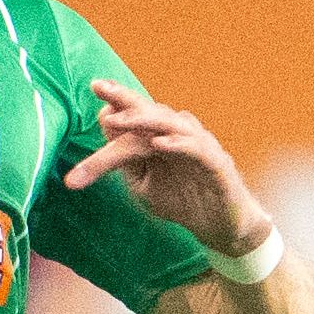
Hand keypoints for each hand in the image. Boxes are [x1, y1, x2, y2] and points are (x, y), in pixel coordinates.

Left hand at [63, 81, 269, 258]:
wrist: (219, 228)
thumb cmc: (182, 200)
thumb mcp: (141, 182)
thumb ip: (124, 156)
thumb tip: (105, 119)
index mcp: (161, 135)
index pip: (135, 116)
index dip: (115, 100)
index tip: (95, 85)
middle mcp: (180, 134)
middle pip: (151, 110)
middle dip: (125, 98)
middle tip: (99, 86)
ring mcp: (200, 147)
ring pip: (172, 125)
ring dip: (144, 120)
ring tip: (119, 119)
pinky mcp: (217, 165)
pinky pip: (197, 149)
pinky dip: (179, 144)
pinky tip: (159, 143)